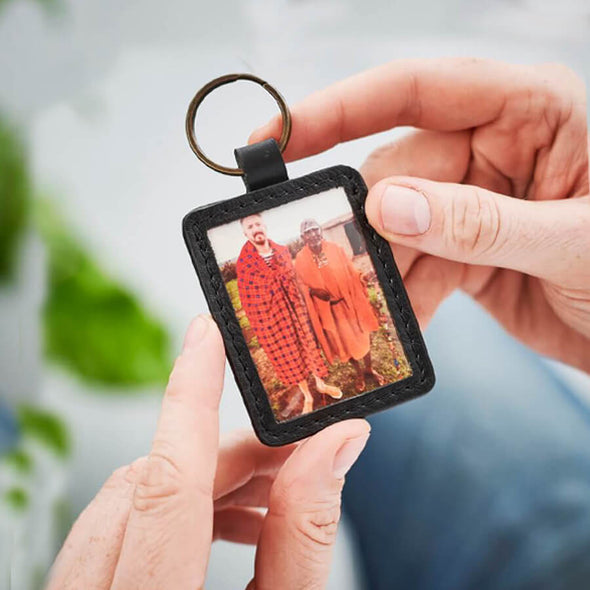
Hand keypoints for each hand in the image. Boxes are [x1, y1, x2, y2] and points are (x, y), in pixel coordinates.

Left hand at [46, 316, 369, 589]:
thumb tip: (338, 445)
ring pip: (128, 500)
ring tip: (274, 494)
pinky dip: (176, 510)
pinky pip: (118, 530)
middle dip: (225, 450)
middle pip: (149, 483)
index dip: (188, 393)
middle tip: (294, 446)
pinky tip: (232, 526)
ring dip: (203, 480)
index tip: (207, 333)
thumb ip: (307, 536)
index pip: (166, 477)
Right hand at [251, 58, 589, 372]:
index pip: (414, 91)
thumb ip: (480, 222)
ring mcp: (473, 201)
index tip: (278, 139)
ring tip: (363, 313)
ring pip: (396, 228)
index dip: (337, 109)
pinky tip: (395, 326)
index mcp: (527, 111)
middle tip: (334, 272)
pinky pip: (415, 266)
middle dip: (364, 228)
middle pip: (395, 174)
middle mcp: (492, 148)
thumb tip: (385, 207)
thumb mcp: (575, 242)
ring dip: (378, 273)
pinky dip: (401, 298)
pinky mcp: (465, 249)